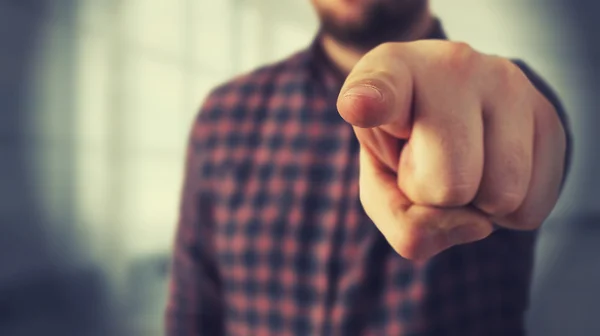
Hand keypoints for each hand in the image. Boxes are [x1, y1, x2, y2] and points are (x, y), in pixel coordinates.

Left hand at [337, 41, 566, 259]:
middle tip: (428, 162)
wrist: (454, 114)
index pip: (379, 89)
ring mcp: (507, 83)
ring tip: (462, 162)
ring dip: (478, 202)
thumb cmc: (406, 150)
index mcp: (390, 74)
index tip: (361, 105)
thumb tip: (477, 223)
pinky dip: (509, 209)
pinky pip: (533, 206)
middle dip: (435, 195)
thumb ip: (403, 222)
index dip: (371, 101)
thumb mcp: (380, 186)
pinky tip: (492, 169)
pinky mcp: (547, 114)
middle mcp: (452, 66)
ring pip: (502, 196)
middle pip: (449, 185)